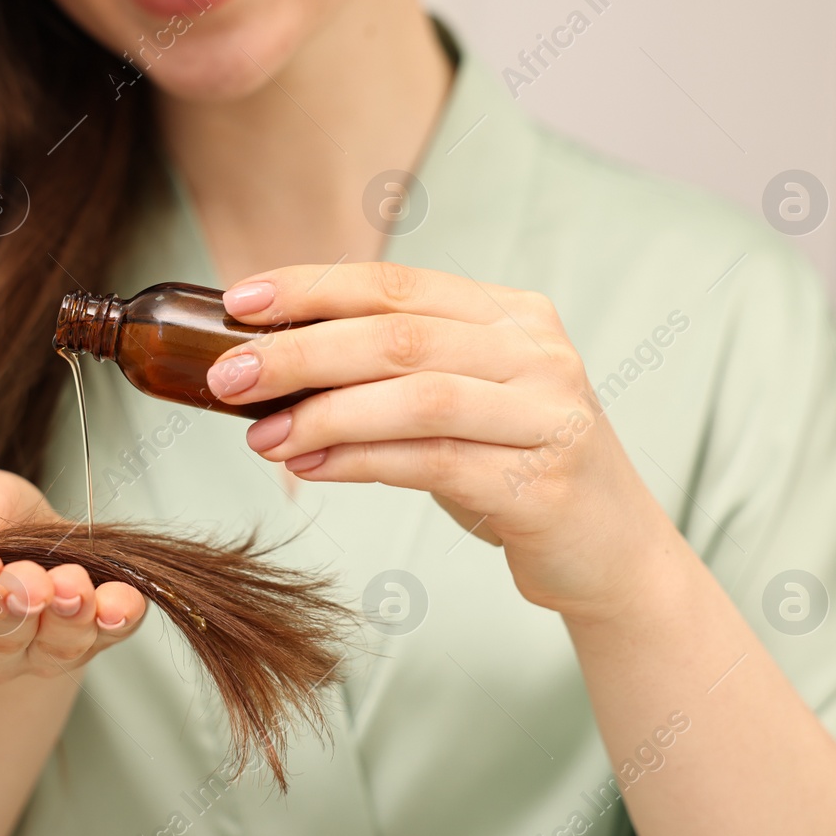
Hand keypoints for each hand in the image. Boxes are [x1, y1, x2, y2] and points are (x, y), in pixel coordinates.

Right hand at [0, 467, 147, 684]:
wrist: (35, 526)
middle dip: (15, 607)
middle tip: (30, 581)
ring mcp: (33, 655)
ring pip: (47, 653)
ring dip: (64, 620)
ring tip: (73, 586)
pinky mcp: (84, 644)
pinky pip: (102, 642)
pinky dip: (114, 622)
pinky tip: (121, 603)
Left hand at [207, 263, 679, 620]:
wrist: (609, 552)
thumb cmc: (509, 466)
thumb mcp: (458, 402)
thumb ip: (388, 373)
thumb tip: (267, 366)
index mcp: (511, 314)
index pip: (397, 283)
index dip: (312, 287)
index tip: (238, 301)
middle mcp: (536, 352)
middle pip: (398, 337)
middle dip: (300, 352)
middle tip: (227, 376)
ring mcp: (548, 414)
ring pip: (415, 397)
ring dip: (323, 415)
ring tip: (260, 436)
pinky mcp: (544, 482)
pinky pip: (433, 462)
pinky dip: (360, 463)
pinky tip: (309, 468)